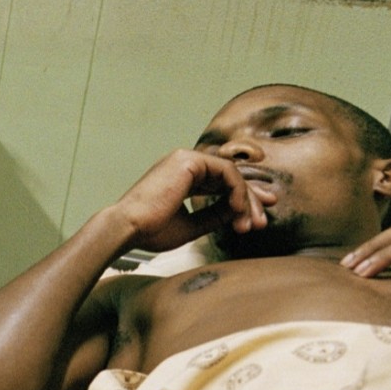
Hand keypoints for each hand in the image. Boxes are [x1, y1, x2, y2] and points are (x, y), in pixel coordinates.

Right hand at [102, 149, 268, 252]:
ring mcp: (186, 159)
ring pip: (231, 174)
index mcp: (181, 177)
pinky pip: (227, 171)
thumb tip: (238, 212)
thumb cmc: (150, 230)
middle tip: (262, 222)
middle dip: (251, 200)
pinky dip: (237, 190)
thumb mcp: (191, 225)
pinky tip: (238, 210)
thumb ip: (214, 216)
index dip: (242, 199)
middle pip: (229, 178)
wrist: (128, 228)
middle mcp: (184, 164)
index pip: (220, 184)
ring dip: (246, 200)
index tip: (256, 218)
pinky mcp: (189, 160)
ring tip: (249, 223)